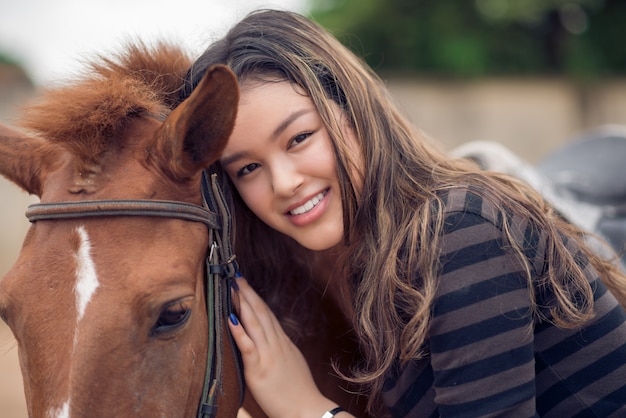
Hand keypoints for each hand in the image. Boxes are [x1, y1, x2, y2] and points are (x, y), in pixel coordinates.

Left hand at [228, 277, 347, 417]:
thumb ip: (280, 348)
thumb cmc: (298, 391)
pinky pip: (248, 347)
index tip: (245, 283)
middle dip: (248, 293)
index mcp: (282, 343)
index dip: (255, 297)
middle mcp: (276, 345)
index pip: (267, 314)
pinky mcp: (260, 370)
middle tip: (235, 275)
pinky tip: (230, 319)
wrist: (307, 410)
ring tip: (232, 288)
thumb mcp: (291, 362)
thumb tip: (270, 338)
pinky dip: (239, 332)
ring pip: (255, 324)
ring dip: (242, 304)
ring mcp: (268, 356)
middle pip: (261, 312)